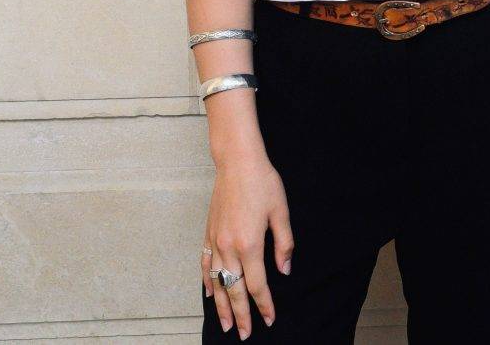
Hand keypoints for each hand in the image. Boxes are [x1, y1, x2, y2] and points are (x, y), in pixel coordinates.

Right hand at [204, 151, 293, 337]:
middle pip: (234, 290)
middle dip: (241, 314)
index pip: (257, 285)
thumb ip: (284, 244)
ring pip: (217, 282)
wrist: (237, 161)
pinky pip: (205, 264)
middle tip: (245, 333)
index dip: (264, 304)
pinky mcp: (208, 233)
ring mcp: (215, 241)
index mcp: (250, 244)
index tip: (270, 318)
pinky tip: (209, 294)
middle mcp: (229, 247)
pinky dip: (207, 282)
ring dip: (221, 306)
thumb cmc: (262, 182)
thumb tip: (284, 271)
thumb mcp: (281, 212)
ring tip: (226, 324)